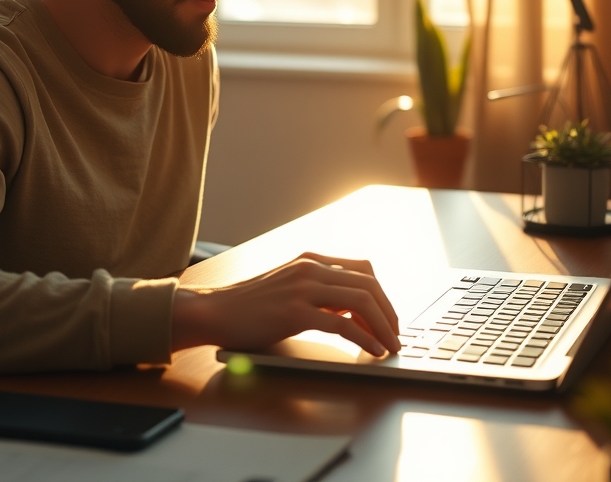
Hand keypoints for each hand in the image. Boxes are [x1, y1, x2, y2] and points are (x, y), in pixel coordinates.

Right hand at [171, 252, 400, 356]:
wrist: (213, 311)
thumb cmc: (248, 306)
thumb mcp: (288, 289)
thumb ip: (318, 294)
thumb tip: (349, 311)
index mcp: (310, 260)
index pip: (363, 269)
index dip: (382, 293)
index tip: (389, 316)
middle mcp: (310, 268)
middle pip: (369, 283)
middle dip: (390, 312)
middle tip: (397, 334)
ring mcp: (303, 288)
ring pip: (362, 300)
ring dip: (384, 326)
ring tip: (391, 345)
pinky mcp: (295, 312)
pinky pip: (343, 325)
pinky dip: (365, 339)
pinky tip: (373, 350)